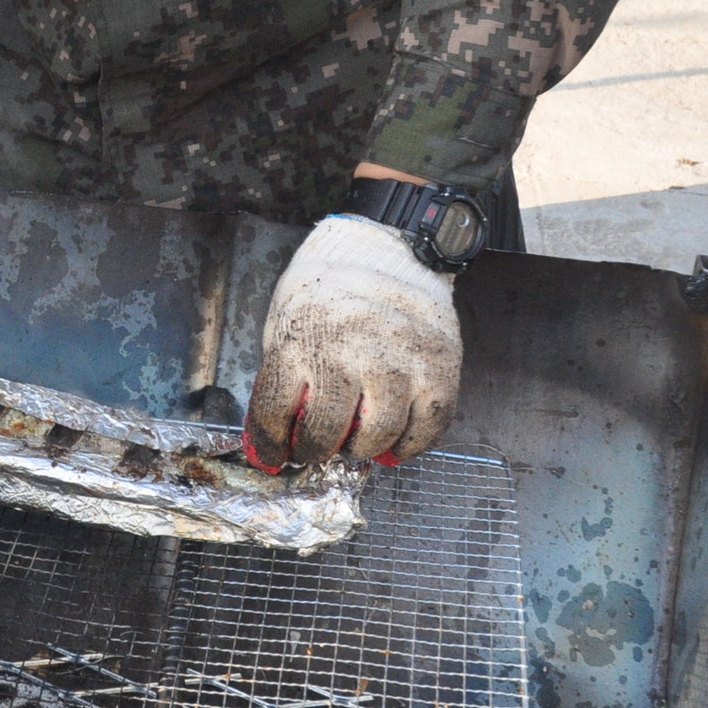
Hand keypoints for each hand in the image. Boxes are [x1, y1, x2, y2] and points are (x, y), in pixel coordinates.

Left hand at [245, 215, 460, 468]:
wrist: (384, 250)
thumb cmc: (327, 291)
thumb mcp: (285, 326)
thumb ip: (283, 379)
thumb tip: (273, 437)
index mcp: (299, 343)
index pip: (275, 413)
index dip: (270, 445)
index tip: (274, 456)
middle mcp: (348, 355)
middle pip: (326, 431)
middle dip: (315, 450)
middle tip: (316, 448)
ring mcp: (397, 362)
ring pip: (378, 435)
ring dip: (362, 449)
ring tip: (356, 442)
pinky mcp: (438, 368)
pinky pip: (428, 426)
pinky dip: (410, 445)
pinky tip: (395, 444)